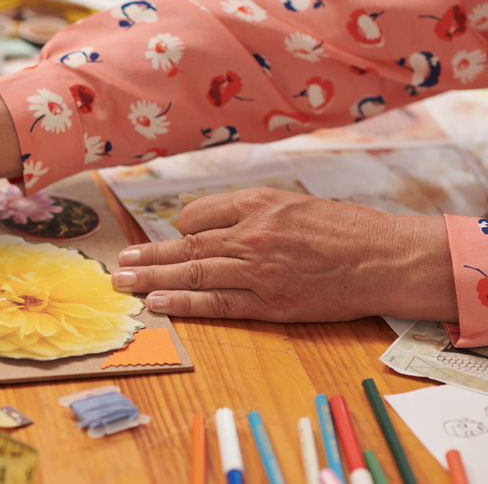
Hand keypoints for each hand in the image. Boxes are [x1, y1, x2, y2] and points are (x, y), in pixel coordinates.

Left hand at [112, 188, 457, 322]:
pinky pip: (216, 303)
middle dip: (147, 256)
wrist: (385, 258)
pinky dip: (183, 303)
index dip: (179, 230)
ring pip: (193, 273)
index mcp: (257, 203)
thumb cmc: (342, 228)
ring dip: (152, 279)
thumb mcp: (293, 203)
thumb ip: (250, 212)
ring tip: (124, 283)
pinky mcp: (270, 302)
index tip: (169, 240)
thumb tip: (204, 226)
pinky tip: (157, 303)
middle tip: (120, 264)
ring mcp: (259, 270)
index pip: (196, 215)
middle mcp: (252, 234)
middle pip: (185, 246)